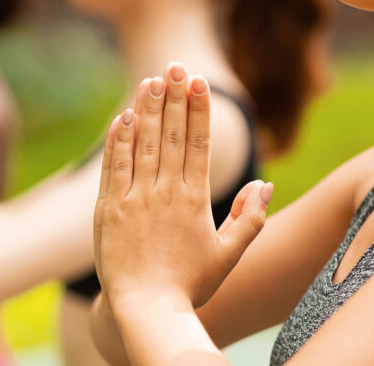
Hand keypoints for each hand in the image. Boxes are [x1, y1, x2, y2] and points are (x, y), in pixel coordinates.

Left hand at [94, 62, 272, 309]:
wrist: (145, 308)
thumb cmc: (190, 284)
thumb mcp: (230, 254)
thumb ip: (251, 218)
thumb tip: (265, 183)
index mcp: (195, 200)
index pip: (198, 144)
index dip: (199, 109)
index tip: (200, 81)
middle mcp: (164, 194)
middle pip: (170, 135)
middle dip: (174, 96)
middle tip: (176, 64)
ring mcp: (134, 199)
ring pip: (141, 144)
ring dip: (146, 109)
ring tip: (151, 79)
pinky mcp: (108, 209)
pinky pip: (114, 166)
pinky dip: (118, 140)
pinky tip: (123, 116)